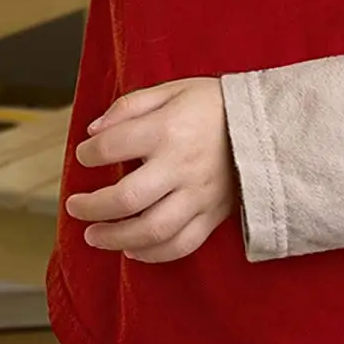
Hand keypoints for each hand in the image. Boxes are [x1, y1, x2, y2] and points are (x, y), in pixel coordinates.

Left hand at [64, 78, 235, 262]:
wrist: (269, 126)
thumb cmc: (213, 104)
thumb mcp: (170, 90)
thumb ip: (128, 107)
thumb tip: (93, 131)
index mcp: (166, 130)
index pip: (112, 147)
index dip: (88, 154)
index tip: (83, 156)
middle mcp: (181, 167)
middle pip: (126, 198)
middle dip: (92, 207)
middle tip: (74, 207)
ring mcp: (199, 196)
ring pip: (152, 230)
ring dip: (116, 238)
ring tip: (93, 236)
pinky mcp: (214, 216)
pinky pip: (182, 244)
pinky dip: (154, 254)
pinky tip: (132, 250)